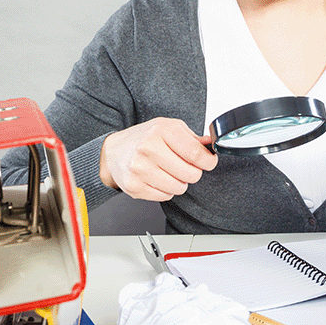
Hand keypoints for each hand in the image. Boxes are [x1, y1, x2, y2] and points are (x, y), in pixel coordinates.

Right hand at [99, 117, 218, 200]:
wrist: (114, 152)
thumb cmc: (144, 138)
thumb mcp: (168, 128)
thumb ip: (192, 138)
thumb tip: (211, 146)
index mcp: (161, 130)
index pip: (196, 153)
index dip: (208, 161)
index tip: (209, 162)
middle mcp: (148, 148)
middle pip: (190, 173)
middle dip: (192, 172)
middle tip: (184, 166)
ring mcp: (140, 168)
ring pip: (179, 187)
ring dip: (179, 182)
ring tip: (169, 172)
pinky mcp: (134, 186)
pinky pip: (165, 196)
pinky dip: (166, 190)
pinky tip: (157, 179)